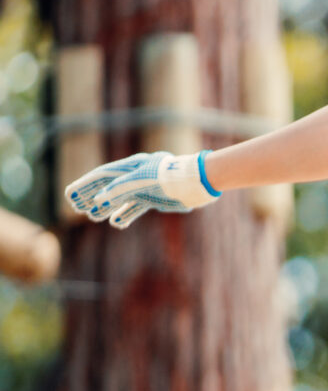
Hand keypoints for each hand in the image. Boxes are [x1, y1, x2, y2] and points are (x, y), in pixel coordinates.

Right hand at [66, 152, 219, 228]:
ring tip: (91, 216)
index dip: (85, 185)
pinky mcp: (154, 198)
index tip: (70, 194)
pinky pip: (135, 207)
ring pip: (119, 198)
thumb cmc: (167, 178)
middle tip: (76, 206)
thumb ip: (119, 190)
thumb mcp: (139, 182)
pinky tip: (116, 223)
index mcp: (130, 167)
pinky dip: (125, 214)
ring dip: (105, 206)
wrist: (194, 183)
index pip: (102, 176)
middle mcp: (135, 176)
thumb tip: (99, 201)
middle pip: (108, 186)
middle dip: (91, 196)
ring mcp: (144, 187)